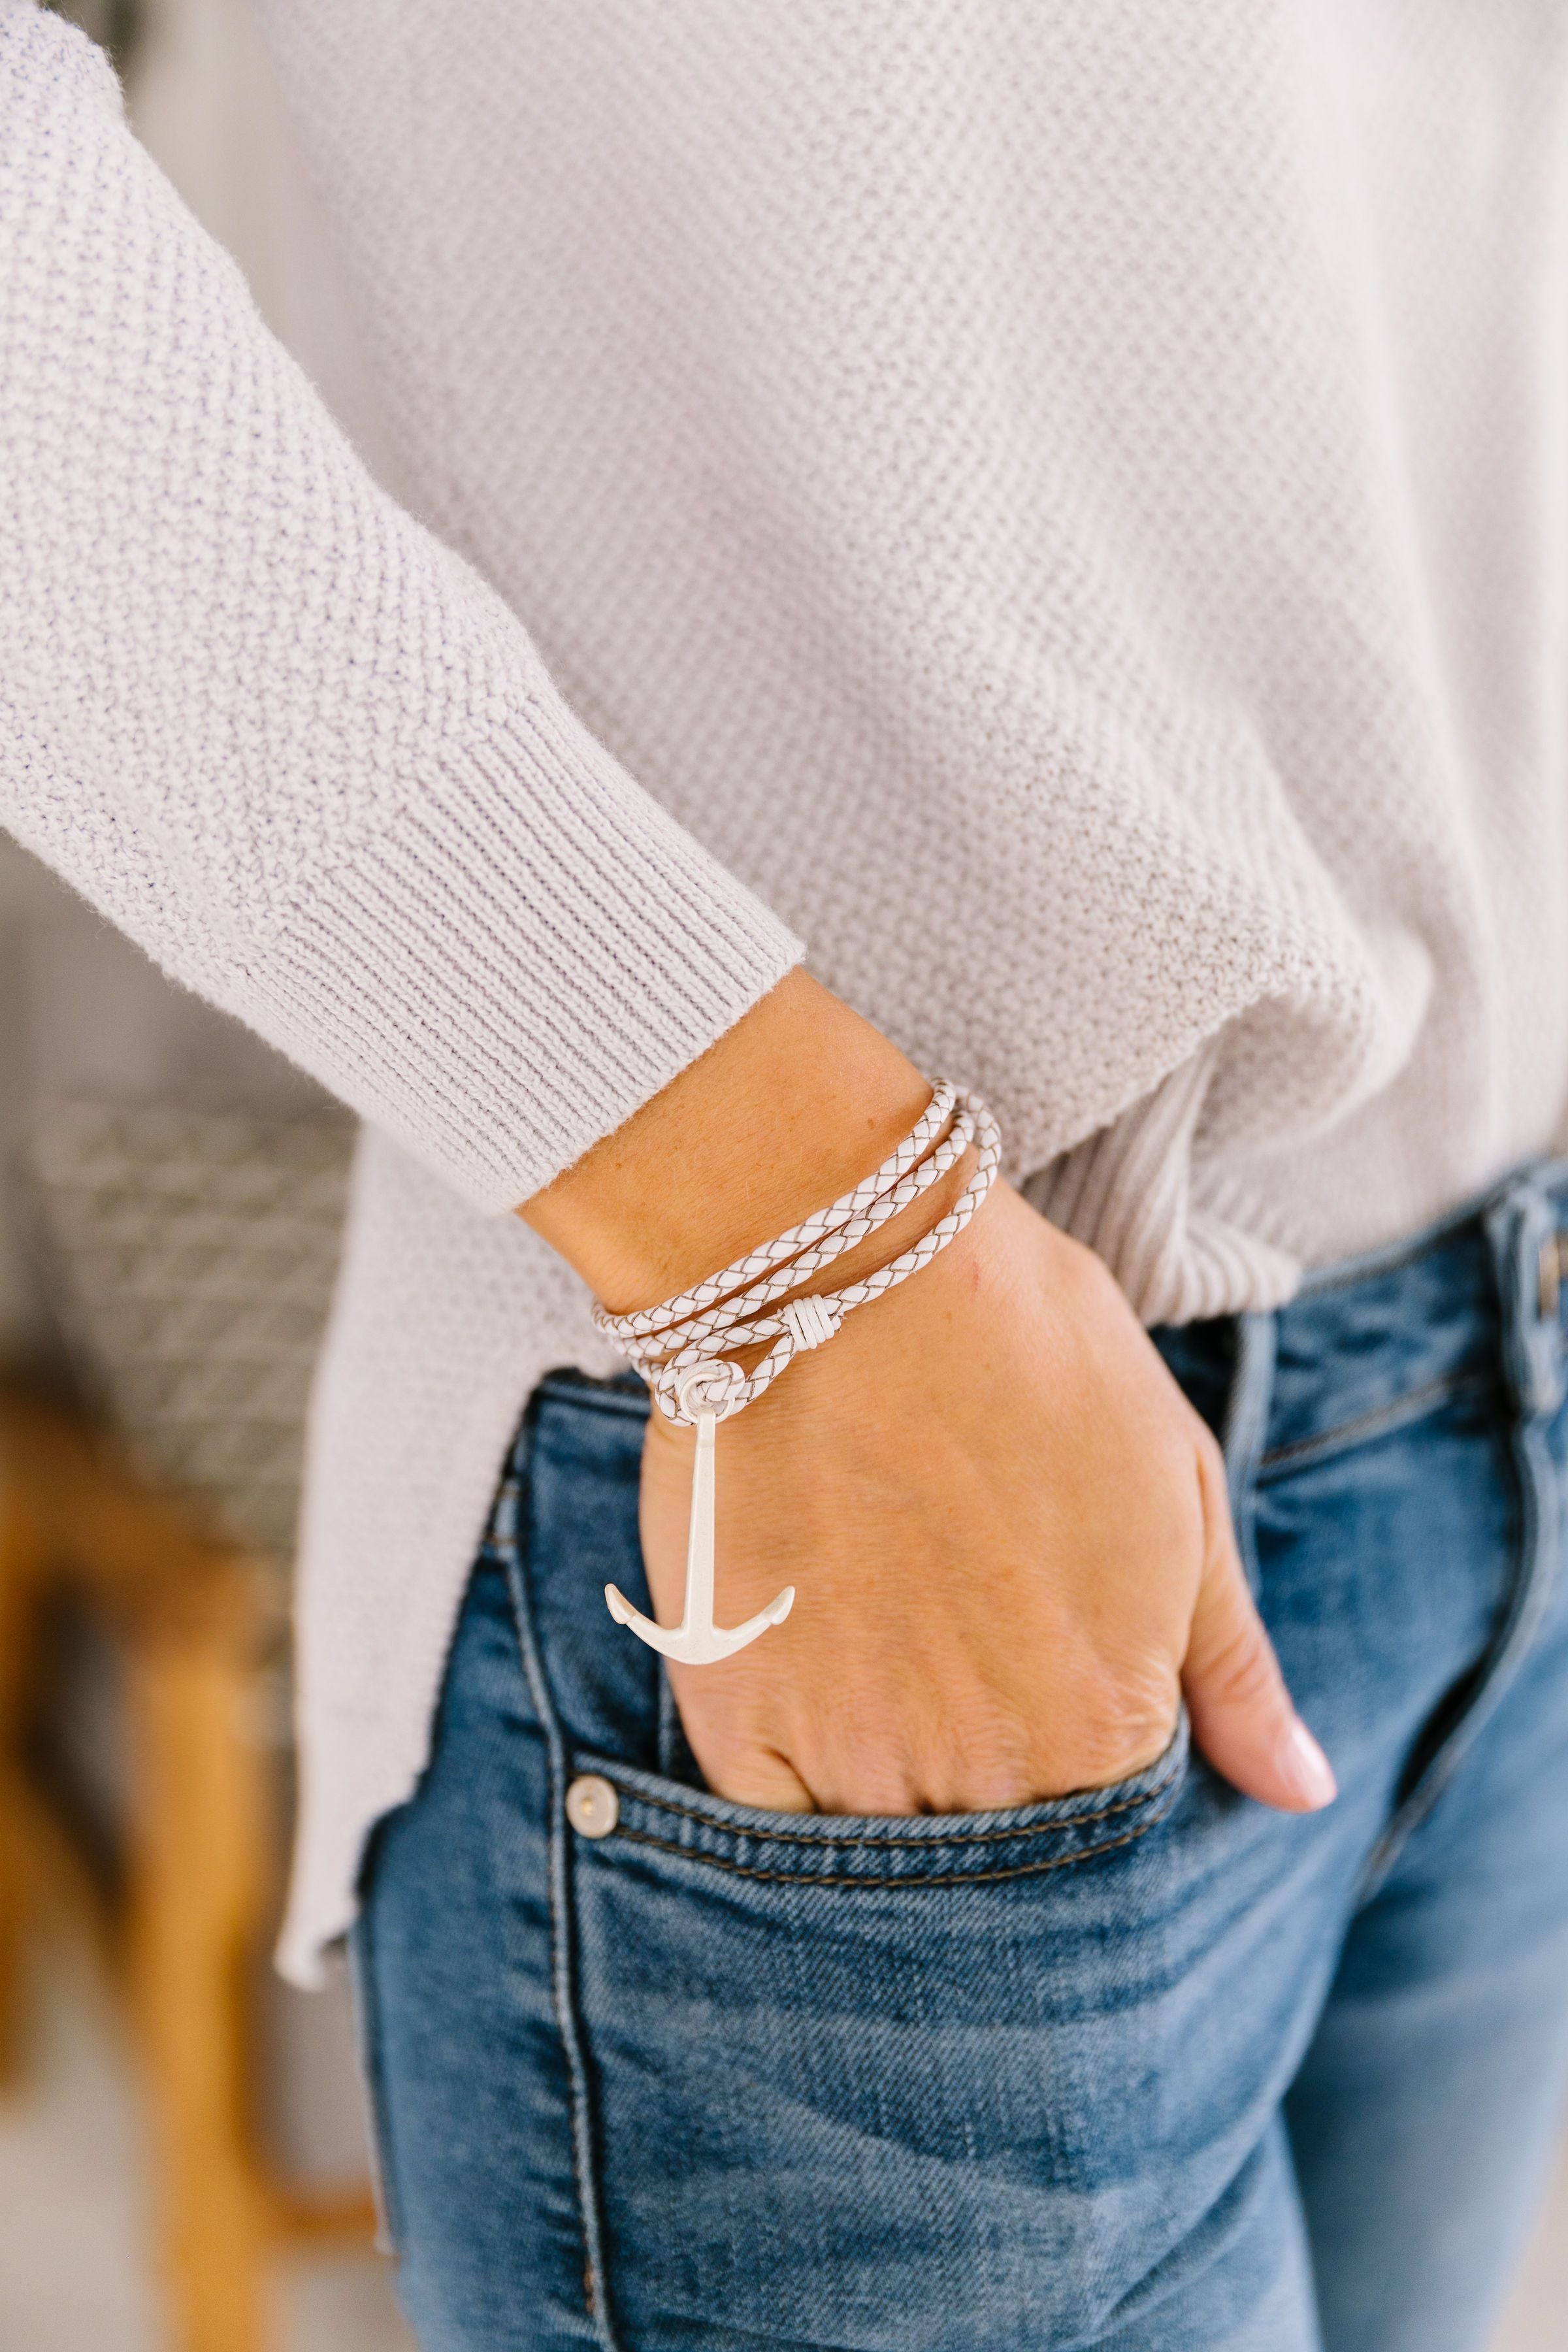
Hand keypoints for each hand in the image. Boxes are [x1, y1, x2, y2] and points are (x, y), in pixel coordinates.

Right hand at [638, 1176, 1334, 1815]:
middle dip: (990, 1801)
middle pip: (995, 1866)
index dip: (1084, 1775)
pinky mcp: (737, 1718)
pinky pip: (764, 1833)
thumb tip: (1304, 1792)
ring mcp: (854, 1754)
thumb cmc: (1031, 1352)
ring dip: (890, 1805)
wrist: (849, 1265)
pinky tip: (805, 1696)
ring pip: (880, 1865)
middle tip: (954, 1673)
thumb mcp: (1180, 1488)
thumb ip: (1233, 1665)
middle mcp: (987, 1772)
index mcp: (1107, 1725)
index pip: (1111, 1842)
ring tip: (881, 1673)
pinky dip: (789, 1801)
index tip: (1047, 1691)